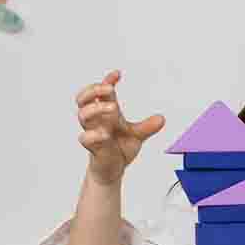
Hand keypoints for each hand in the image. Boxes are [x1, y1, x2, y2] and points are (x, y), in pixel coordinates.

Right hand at [76, 69, 165, 184]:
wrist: (113, 170)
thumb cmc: (120, 148)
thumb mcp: (137, 136)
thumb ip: (147, 127)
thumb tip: (161, 119)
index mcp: (106, 113)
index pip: (101, 92)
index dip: (107, 81)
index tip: (117, 74)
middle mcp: (97, 120)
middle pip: (83, 98)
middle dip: (94, 90)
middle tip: (110, 89)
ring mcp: (92, 131)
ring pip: (82, 115)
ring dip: (96, 108)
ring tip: (113, 109)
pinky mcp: (91, 147)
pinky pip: (85, 138)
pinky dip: (94, 135)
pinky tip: (105, 134)